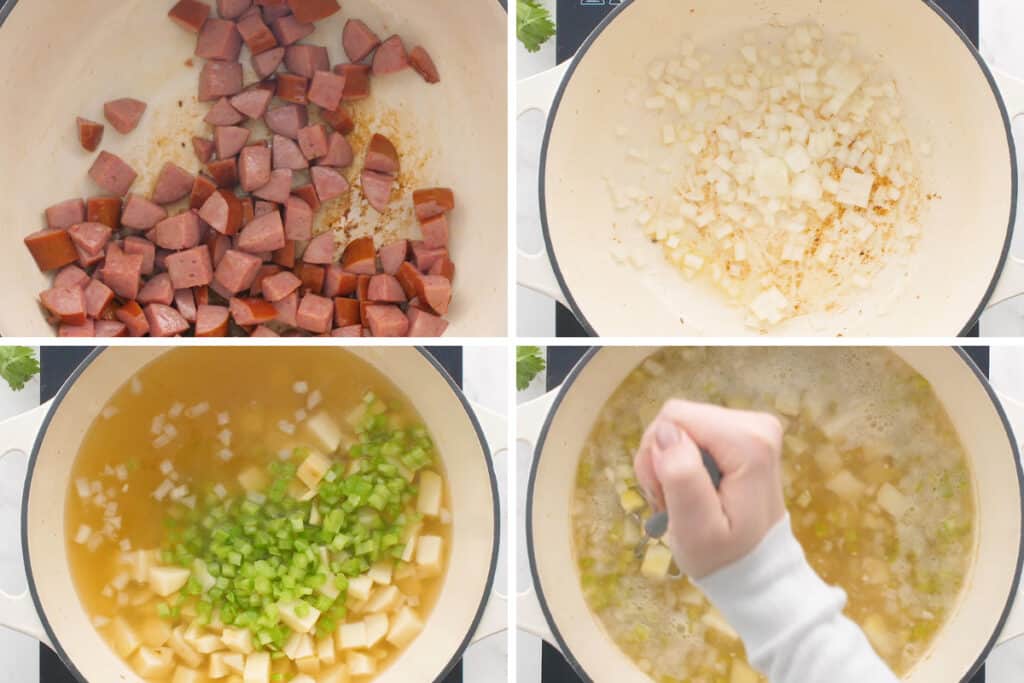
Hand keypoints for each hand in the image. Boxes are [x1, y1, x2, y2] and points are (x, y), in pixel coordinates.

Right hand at [634, 400, 786, 577]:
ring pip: (681, 425)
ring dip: (670, 462)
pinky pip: (693, 432)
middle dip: (662, 458)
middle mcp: (756, 425)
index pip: (674, 418)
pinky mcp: (744, 433)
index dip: (658, 455)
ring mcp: (753, 427)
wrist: (758, 571)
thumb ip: (681, 477)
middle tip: (673, 501)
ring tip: (684, 500)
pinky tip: (694, 490)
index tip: (668, 496)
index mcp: (748, 442)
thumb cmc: (725, 557)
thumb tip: (665, 431)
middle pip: (677, 419)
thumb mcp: (696, 530)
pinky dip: (683, 461)